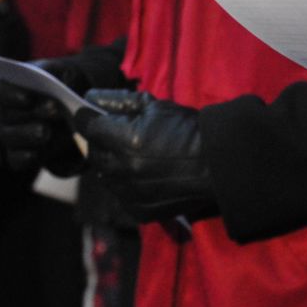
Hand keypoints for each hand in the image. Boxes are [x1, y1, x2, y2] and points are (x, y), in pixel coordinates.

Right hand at [0, 60, 89, 175]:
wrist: (79, 108)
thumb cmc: (67, 85)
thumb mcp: (66, 74)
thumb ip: (57, 78)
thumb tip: (52, 98)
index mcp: (12, 87)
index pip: (0, 90)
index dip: (10, 95)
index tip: (28, 99)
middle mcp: (6, 111)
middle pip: (7, 115)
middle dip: (28, 115)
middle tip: (52, 112)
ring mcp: (11, 135)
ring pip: (10, 138)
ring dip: (27, 135)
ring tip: (45, 132)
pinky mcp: (21, 155)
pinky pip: (17, 159)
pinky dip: (25, 157)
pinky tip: (35, 154)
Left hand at [81, 91, 216, 222]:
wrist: (218, 163)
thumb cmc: (189, 130)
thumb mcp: (156, 107)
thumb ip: (118, 101)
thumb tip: (90, 97)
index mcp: (126, 140)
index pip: (89, 126)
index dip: (89, 118)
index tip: (91, 114)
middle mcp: (123, 169)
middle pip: (93, 153)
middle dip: (100, 141)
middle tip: (116, 134)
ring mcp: (130, 192)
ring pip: (105, 176)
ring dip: (111, 164)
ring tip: (132, 155)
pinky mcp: (139, 210)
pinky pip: (120, 196)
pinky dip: (125, 185)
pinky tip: (142, 175)